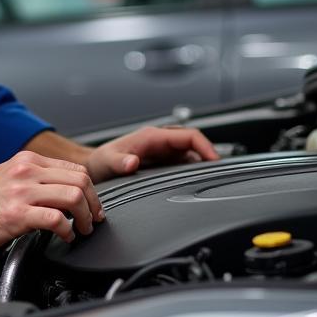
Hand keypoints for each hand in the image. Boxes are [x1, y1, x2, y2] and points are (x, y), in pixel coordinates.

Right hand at [0, 150, 104, 254]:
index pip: (74, 168)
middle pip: (80, 180)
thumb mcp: (6, 179)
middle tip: (92, 221)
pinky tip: (64, 237)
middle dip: (94, 204)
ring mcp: (21, 192)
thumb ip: (32, 180)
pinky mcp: (16, 215)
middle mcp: (26, 171)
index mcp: (26, 161)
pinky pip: (56, 219)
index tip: (92, 206)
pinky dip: (67, 230)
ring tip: (81, 230)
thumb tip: (59, 192)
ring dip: (85, 217)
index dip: (91, 190)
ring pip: (74, 196)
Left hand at [87, 125, 218, 182]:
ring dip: (203, 162)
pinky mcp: (163, 162)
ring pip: (192, 152)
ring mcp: (163, 151)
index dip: (205, 146)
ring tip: (214, 178)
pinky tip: (199, 181)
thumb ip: (120, 162)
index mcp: (152, 136)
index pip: (187, 135)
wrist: (95, 167)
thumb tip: (132, 162)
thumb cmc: (101, 161)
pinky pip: (185, 163)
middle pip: (194, 142)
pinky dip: (195, 169)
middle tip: (221, 172)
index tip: (215, 160)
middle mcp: (160, 141)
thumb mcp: (108, 162)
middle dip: (209, 154)